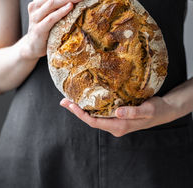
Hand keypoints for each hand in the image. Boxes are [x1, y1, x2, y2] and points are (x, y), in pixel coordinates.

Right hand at [21, 0, 87, 59]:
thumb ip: (63, 1)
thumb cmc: (48, 26)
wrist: (33, 45)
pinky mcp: (38, 28)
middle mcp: (35, 4)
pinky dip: (61, 11)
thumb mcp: (54, 11)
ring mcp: (35, 16)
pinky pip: (51, 18)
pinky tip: (71, 7)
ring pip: (52, 2)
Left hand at [60, 96, 177, 136]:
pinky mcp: (118, 117)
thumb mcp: (146, 110)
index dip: (81, 114)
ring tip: (70, 100)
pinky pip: (101, 114)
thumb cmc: (156, 110)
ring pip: (95, 117)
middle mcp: (115, 127)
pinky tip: (86, 101)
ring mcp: (116, 123)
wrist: (164, 111)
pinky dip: (91, 108)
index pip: (95, 122)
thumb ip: (132, 112)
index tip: (71, 105)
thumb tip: (118, 112)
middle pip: (91, 120)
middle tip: (64, 101)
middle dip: (77, 111)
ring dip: (82, 110)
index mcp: (120, 126)